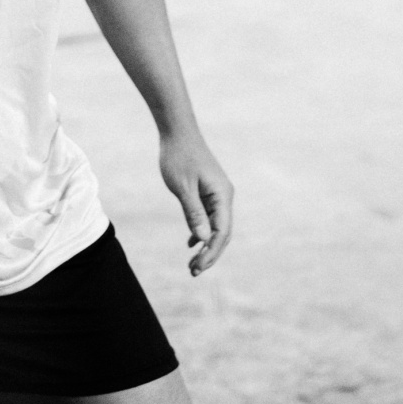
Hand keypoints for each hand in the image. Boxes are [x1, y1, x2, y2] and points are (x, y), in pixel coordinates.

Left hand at [158, 128, 233, 276]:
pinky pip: (209, 217)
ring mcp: (217, 193)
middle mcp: (225, 196)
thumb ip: (193, 213)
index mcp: (223, 195)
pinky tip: (190, 244)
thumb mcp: (182, 187)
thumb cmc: (178, 157)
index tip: (197, 268)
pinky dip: (201, 232)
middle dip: (210, 254)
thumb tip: (202, 240)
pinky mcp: (208, 191)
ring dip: (205, 246)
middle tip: (193, 272)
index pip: (222, 232)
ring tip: (192, 264)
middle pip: (222, 233)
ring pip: (216, 226)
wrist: (177, 132)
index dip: (211, 253)